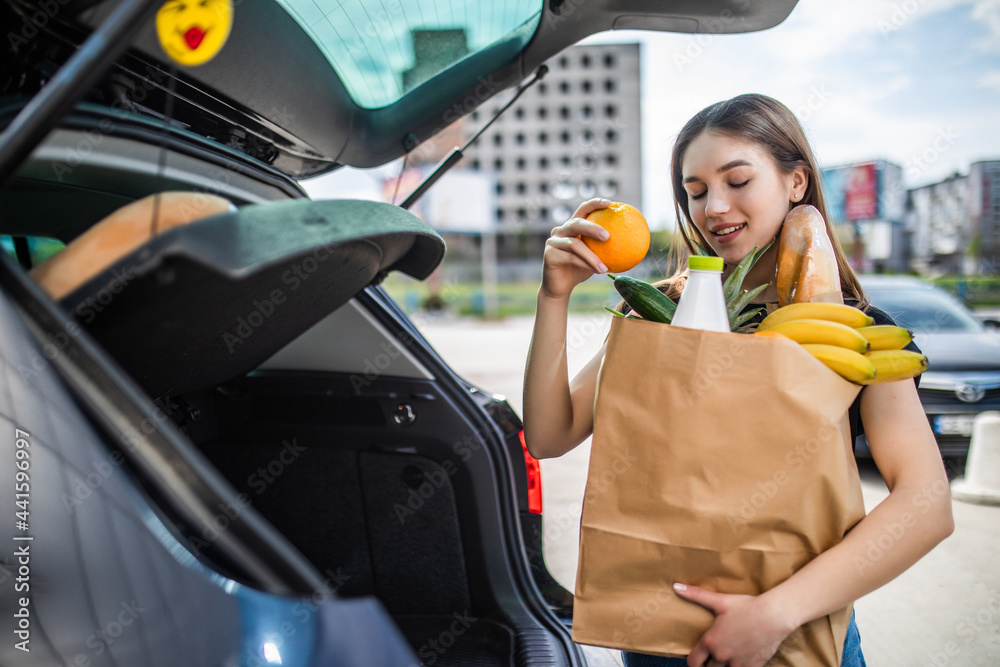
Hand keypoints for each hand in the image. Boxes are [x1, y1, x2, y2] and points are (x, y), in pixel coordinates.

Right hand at [540, 198, 610, 300]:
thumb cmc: (580, 269)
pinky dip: (585, 264)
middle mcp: (560, 230)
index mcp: (571, 226)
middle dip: (592, 227)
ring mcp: (553, 242)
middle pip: (576, 223)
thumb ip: (605, 247)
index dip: (594, 204)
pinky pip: (571, 257)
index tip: (610, 203)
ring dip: (592, 256)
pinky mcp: (549, 254)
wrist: (560, 287)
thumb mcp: (595, 256)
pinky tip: (598, 271)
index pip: (582, 210)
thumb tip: (631, 240)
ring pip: (574, 244)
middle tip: (607, 236)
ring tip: (605, 267)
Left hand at [673, 583, 793, 666]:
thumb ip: (696, 595)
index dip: (693, 661)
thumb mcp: (720, 600)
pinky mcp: (752, 666)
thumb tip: (676, 586)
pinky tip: (740, 660)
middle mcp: (721, 656)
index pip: (693, 662)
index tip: (697, 658)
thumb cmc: (746, 606)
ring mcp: (737, 663)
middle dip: (708, 665)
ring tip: (725, 659)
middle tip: (711, 658)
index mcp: (710, 642)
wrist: (774, 615)